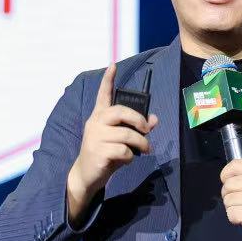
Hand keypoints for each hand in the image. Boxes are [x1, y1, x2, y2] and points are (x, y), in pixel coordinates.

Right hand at [67, 59, 158, 225]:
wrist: (87, 175)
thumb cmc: (105, 153)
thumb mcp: (120, 139)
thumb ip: (136, 128)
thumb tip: (154, 119)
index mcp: (99, 117)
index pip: (103, 95)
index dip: (108, 80)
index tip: (113, 65)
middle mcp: (95, 123)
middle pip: (120, 112)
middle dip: (139, 120)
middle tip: (146, 130)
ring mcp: (95, 137)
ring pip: (127, 134)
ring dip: (140, 143)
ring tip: (144, 150)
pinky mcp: (98, 151)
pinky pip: (123, 150)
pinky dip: (129, 157)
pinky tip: (125, 160)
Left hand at [219, 158, 241, 240]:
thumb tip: (235, 164)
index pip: (235, 165)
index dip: (226, 174)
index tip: (227, 181)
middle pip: (228, 184)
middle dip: (229, 194)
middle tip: (240, 200)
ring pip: (228, 199)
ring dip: (232, 207)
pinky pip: (230, 213)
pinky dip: (234, 218)